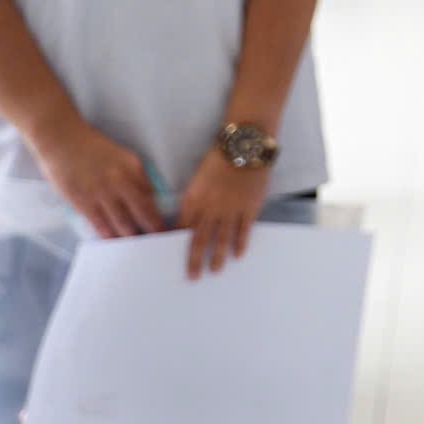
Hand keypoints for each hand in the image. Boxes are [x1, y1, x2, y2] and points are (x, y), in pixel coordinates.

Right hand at [29, 118, 160, 240]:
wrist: (62, 139)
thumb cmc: (92, 148)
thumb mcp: (122, 157)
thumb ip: (136, 176)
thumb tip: (148, 198)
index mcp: (135, 167)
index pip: (154, 196)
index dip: (159, 215)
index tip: (166, 230)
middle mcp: (122, 180)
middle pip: (144, 212)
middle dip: (153, 231)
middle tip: (159, 247)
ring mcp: (102, 192)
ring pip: (123, 222)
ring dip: (131, 238)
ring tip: (138, 252)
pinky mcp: (83, 200)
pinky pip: (100, 224)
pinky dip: (109, 236)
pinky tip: (114, 244)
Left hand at [175, 147, 271, 278]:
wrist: (244, 146)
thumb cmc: (218, 160)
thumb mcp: (197, 181)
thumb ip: (193, 202)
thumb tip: (187, 222)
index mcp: (193, 200)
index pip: (182, 228)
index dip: (177, 245)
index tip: (173, 260)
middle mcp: (210, 208)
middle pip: (200, 239)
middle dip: (195, 260)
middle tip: (193, 276)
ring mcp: (231, 209)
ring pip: (222, 238)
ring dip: (217, 256)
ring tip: (215, 270)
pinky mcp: (250, 207)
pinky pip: (244, 230)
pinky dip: (241, 243)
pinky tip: (238, 254)